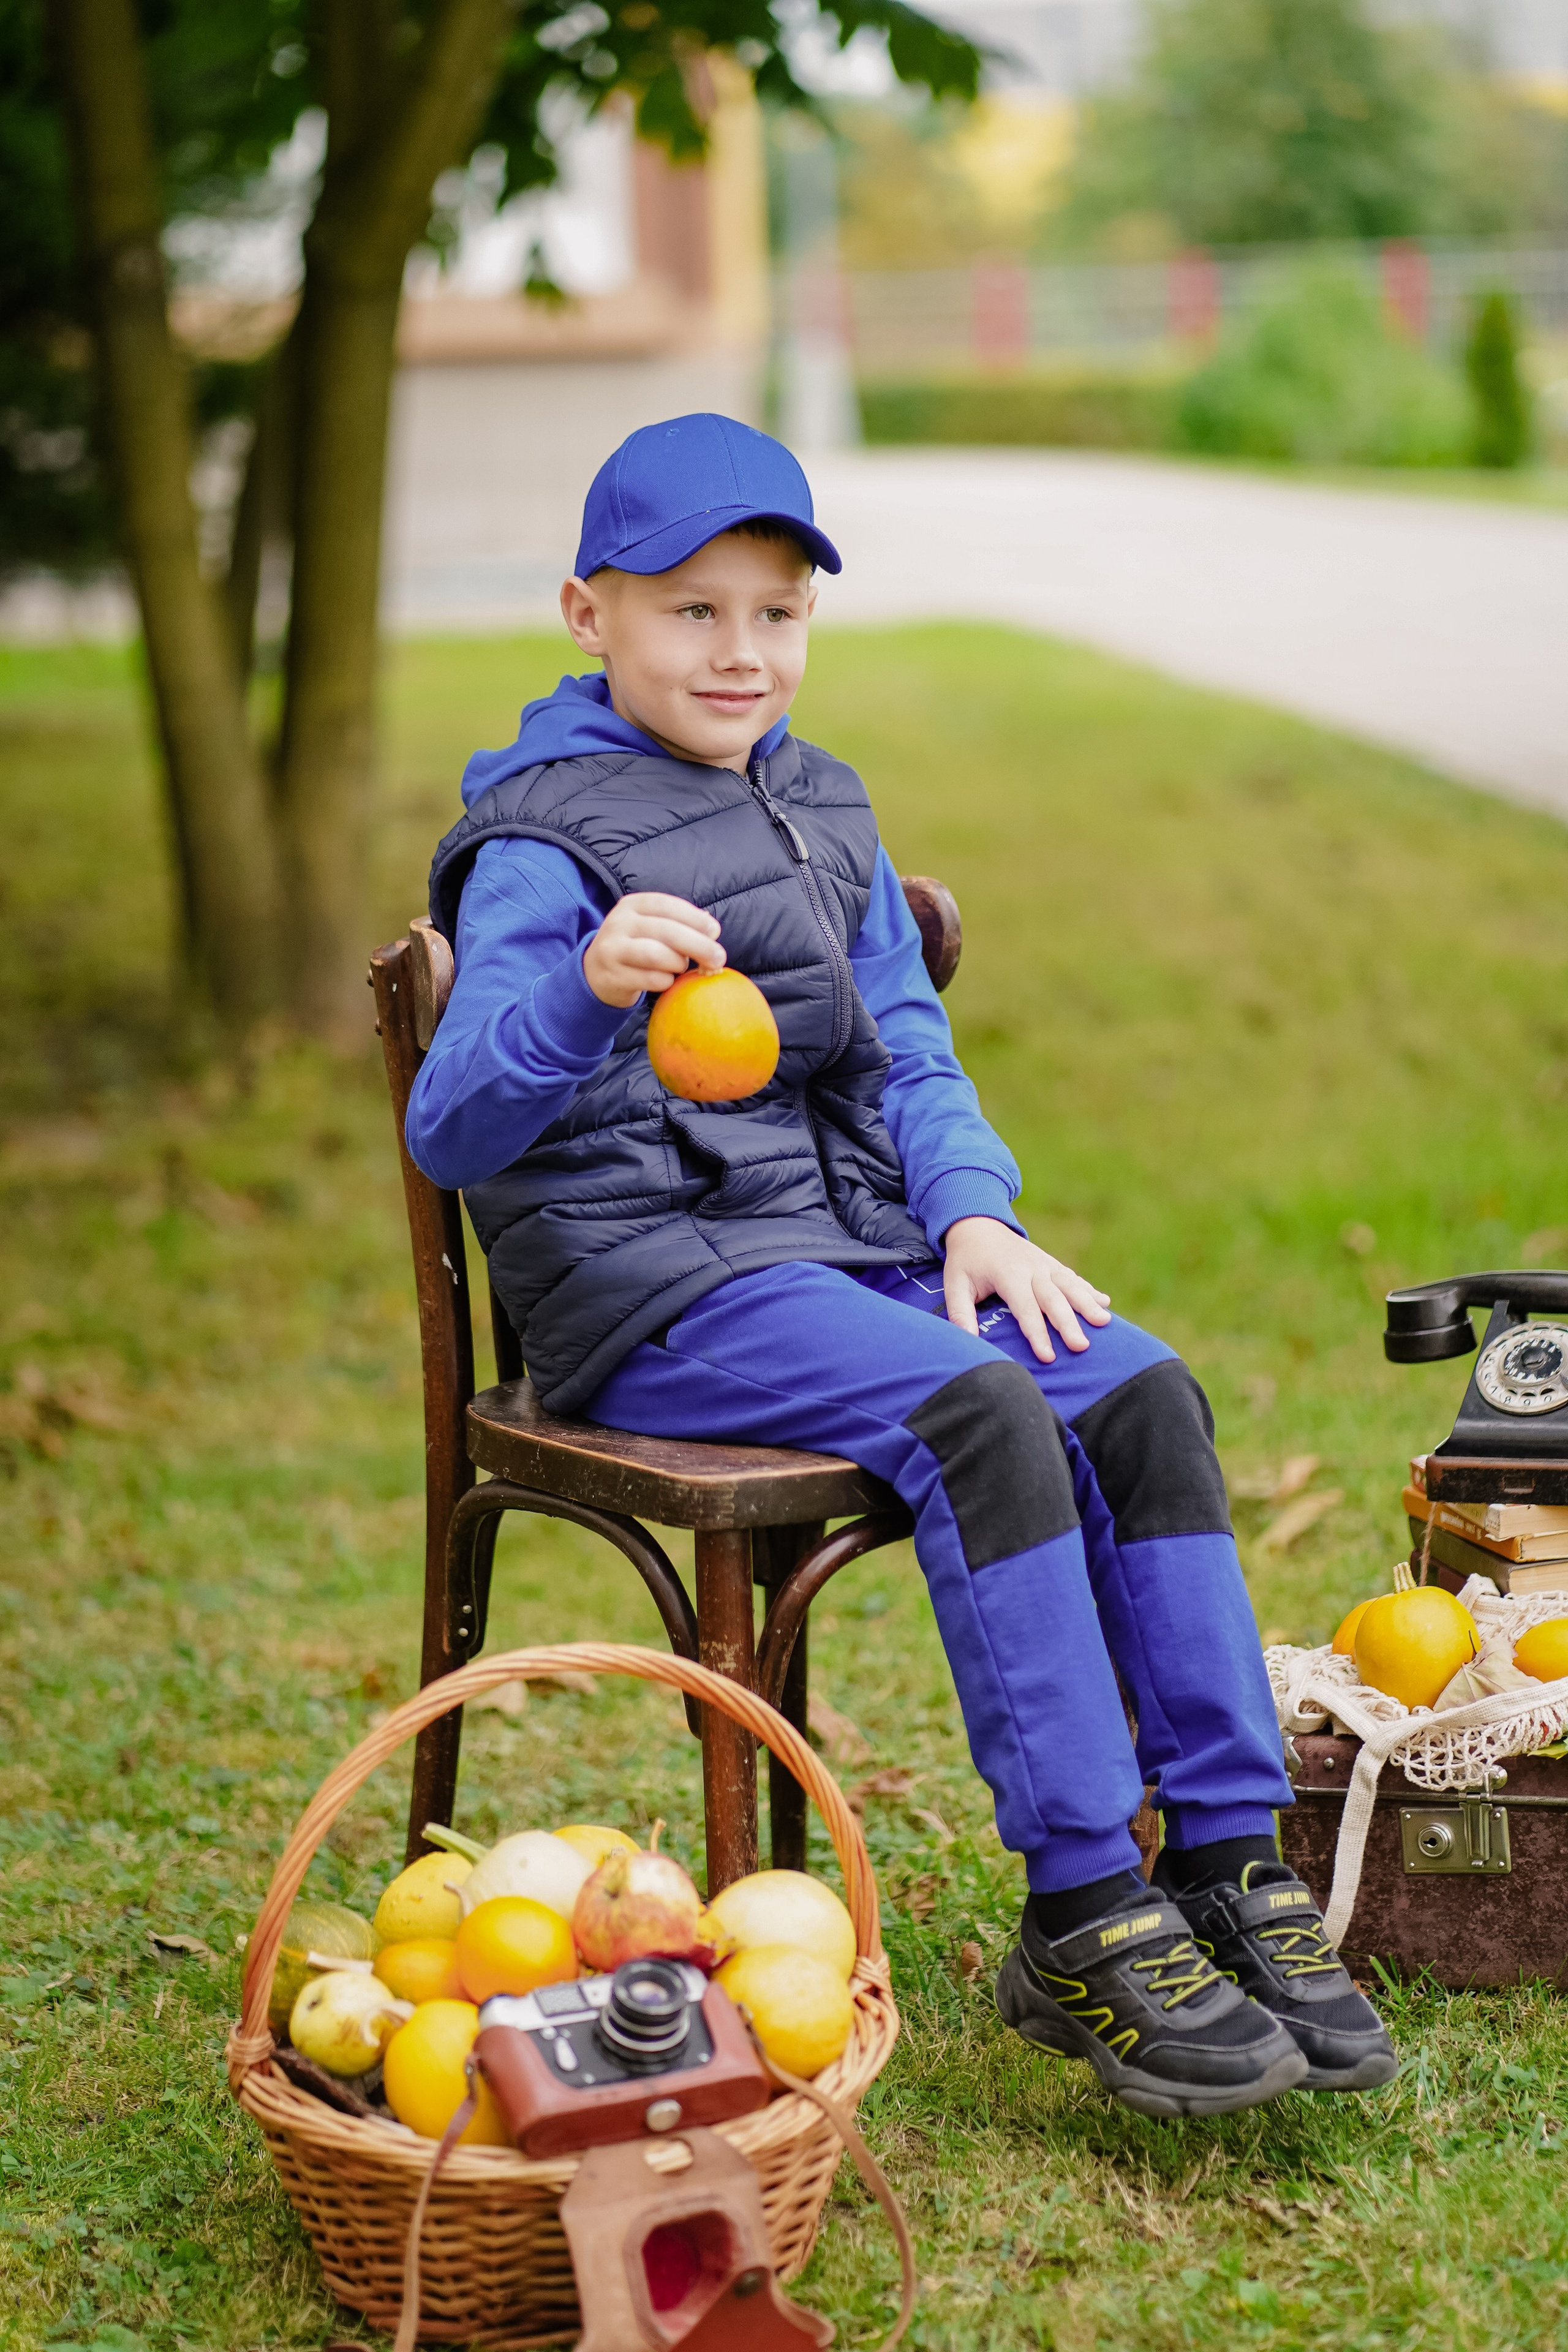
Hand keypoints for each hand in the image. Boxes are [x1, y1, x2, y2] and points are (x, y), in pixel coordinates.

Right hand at [583, 892, 724, 1008]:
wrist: (595, 973)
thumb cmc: (635, 947)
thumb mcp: (651, 927)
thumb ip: (678, 923)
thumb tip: (711, 927)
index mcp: (633, 905)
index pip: (668, 906)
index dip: (695, 918)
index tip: (715, 932)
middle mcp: (620, 923)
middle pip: (667, 931)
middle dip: (699, 945)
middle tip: (718, 959)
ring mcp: (612, 949)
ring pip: (657, 955)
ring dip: (678, 963)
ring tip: (682, 967)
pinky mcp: (613, 976)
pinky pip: (651, 979)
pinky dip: (666, 981)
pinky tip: (666, 981)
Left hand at [942, 1217, 1110, 1362]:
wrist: (977, 1224)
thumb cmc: (966, 1260)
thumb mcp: (954, 1283)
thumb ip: (960, 1313)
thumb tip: (967, 1341)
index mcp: (1008, 1274)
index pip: (1025, 1308)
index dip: (1037, 1333)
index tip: (1048, 1357)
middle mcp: (1031, 1268)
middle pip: (1053, 1299)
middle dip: (1068, 1324)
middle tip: (1081, 1347)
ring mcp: (1044, 1263)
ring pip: (1069, 1286)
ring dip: (1087, 1304)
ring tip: (1104, 1322)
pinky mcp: (1051, 1263)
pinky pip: (1072, 1277)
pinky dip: (1089, 1290)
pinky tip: (1105, 1302)